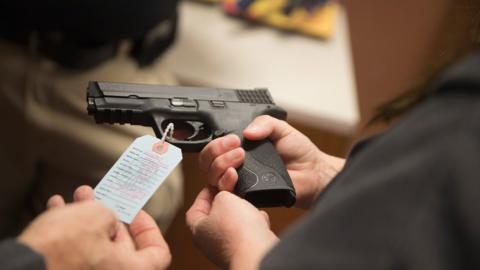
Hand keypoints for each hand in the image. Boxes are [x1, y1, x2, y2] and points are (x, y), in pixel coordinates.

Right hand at [18, 186, 170, 269]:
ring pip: (94, 247)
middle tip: (101, 197)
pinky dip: (68, 233)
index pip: (158, 253)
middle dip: (109, 217)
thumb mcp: (97, 216)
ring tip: (77, 196)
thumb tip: (106, 220)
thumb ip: (111, 214)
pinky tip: (58, 209)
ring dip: (86, 219)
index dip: (149, 229)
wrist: (23, 269)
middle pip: (121, 247)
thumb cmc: (66, 247)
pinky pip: (74, 254)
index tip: (135, 212)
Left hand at [186, 187, 277, 269]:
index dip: (205, 194)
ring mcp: (227, 249)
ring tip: (248, 205)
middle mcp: (210, 243)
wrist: (258, 251)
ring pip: (233, 225)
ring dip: (242, 213)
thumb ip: (221, 194)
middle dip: (226, 203)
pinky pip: (247, 234)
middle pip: (215, 216)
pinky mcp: (244, 251)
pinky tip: (258, 219)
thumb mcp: (224, 198)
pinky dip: (253, 225)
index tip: (216, 185)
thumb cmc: (237, 232)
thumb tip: (225, 195)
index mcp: (198, 230)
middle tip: (233, 193)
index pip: (195, 208)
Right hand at [199, 115, 344, 207]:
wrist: (312, 172)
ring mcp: (239, 183)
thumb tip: (247, 131)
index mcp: (239, 149)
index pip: (214, 147)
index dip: (216, 143)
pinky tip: (236, 175)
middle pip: (207, 162)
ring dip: (220, 164)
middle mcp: (235, 166)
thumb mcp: (280, 128)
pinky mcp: (245, 197)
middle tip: (236, 146)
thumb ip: (264, 122)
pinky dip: (226, 182)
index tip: (233, 138)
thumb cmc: (299, 152)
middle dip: (216, 152)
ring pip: (212, 177)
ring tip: (241, 157)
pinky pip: (226, 193)